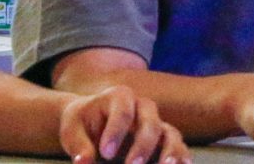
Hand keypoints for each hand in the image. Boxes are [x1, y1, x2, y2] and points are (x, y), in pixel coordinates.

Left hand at [59, 86, 188, 163]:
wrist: (93, 121)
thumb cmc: (82, 123)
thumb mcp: (72, 130)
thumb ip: (78, 145)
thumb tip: (83, 162)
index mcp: (120, 96)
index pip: (122, 111)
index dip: (116, 132)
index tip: (104, 154)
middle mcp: (143, 107)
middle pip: (150, 122)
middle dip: (143, 145)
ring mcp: (156, 122)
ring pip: (170, 133)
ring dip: (170, 152)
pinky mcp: (163, 139)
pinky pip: (177, 146)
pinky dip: (181, 157)